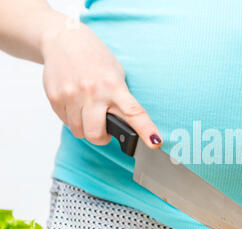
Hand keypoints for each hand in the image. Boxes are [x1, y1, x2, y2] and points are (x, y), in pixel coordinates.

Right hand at [41, 22, 161, 147]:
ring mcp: (72, 95)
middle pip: (96, 134)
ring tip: (88, 112)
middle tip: (104, 129)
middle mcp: (93, 92)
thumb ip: (120, 99)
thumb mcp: (116, 75)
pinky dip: (73, 119)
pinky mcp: (55, 98)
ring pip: (79, 132)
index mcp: (114, 86)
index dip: (146, 130)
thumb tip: (127, 125)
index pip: (133, 113)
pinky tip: (76, 105)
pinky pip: (66, 123)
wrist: (64, 40)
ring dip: (86, 128)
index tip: (155, 142)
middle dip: (101, 137)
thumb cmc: (95, 59)